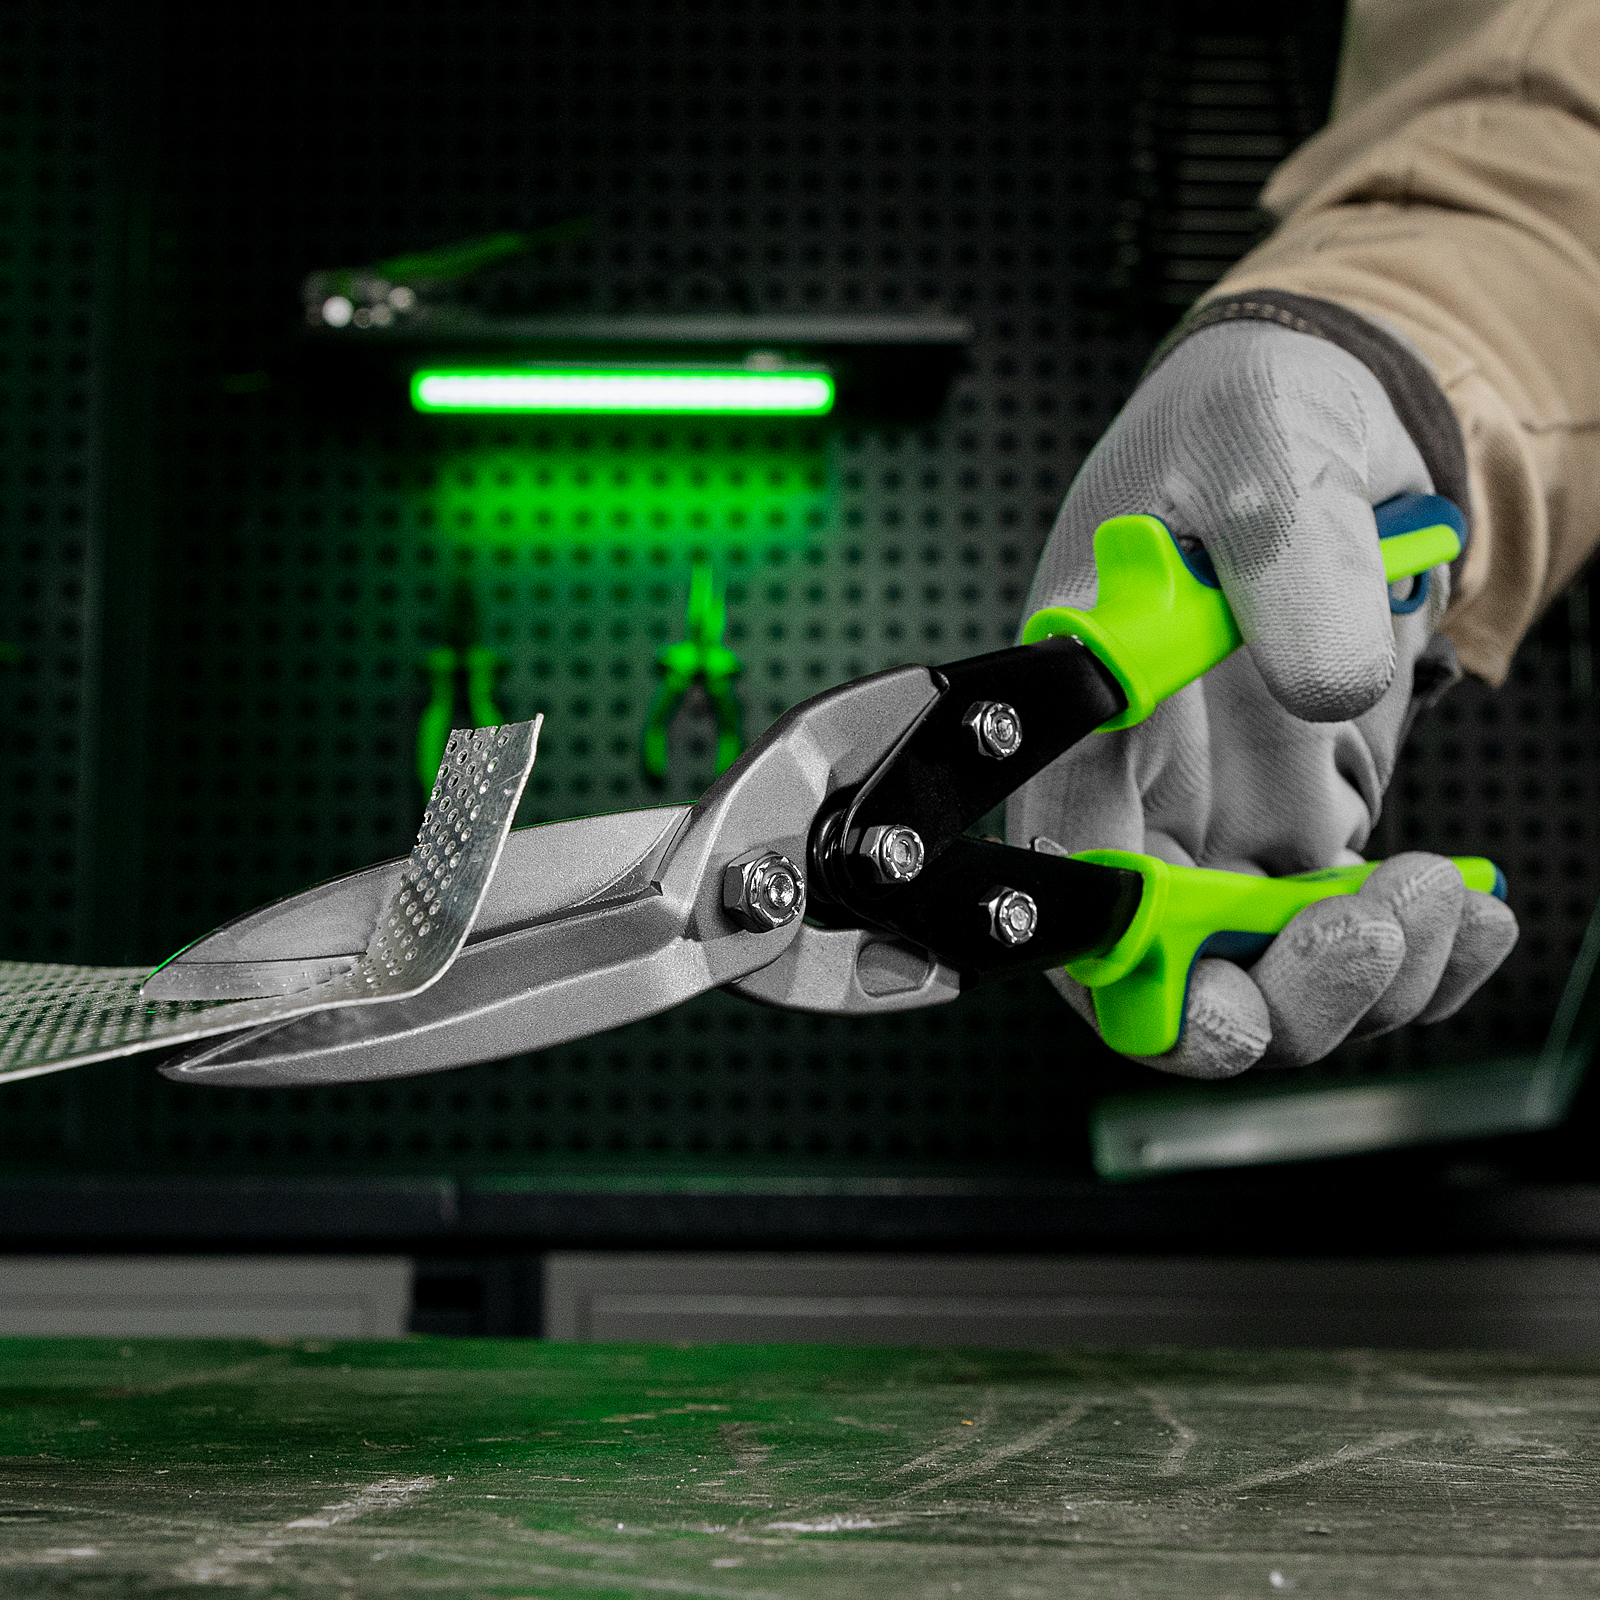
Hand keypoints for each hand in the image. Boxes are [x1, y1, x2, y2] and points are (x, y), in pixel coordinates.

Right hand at [1010, 319, 1517, 1077]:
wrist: (1328, 426)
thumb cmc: (1249, 422)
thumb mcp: (1266, 453)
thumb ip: (1284, 558)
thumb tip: (1327, 683)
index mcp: (1080, 710)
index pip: (1058, 873)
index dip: (1113, 946)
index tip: (1197, 937)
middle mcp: (1136, 791)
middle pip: (1155, 979)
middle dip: (1262, 1001)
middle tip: (1358, 932)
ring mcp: (1219, 823)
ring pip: (1259, 984)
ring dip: (1360, 984)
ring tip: (1438, 901)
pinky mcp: (1299, 833)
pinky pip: (1341, 946)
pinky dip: (1416, 961)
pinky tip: (1465, 910)